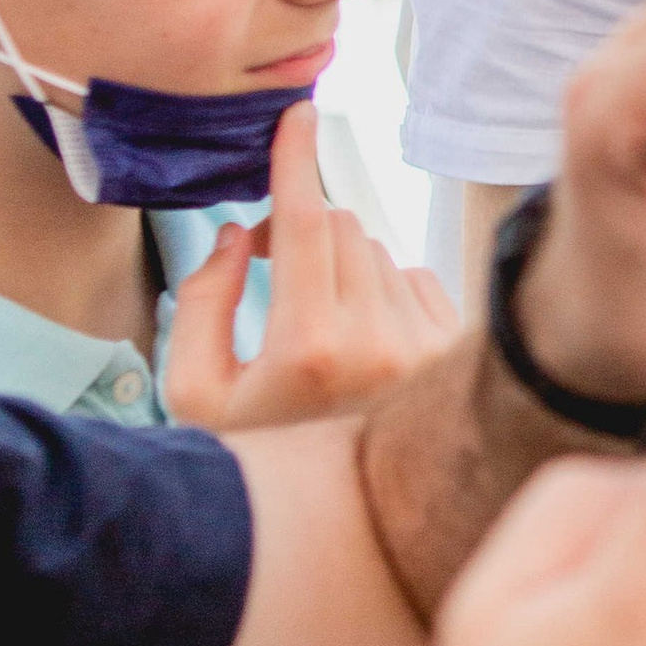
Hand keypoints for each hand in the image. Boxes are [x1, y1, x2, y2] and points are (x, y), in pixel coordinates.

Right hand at [164, 106, 458, 430]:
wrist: (345, 527)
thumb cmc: (261, 458)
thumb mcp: (193, 394)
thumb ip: (198, 303)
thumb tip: (236, 237)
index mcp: (311, 349)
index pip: (306, 223)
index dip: (296, 160)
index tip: (296, 117)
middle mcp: (379, 343)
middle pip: (340, 226)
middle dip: (300, 230)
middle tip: (266, 262)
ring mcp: (425, 349)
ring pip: (377, 250)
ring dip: (340, 266)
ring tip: (316, 327)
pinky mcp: (452, 353)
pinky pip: (414, 279)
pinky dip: (383, 291)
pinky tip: (361, 342)